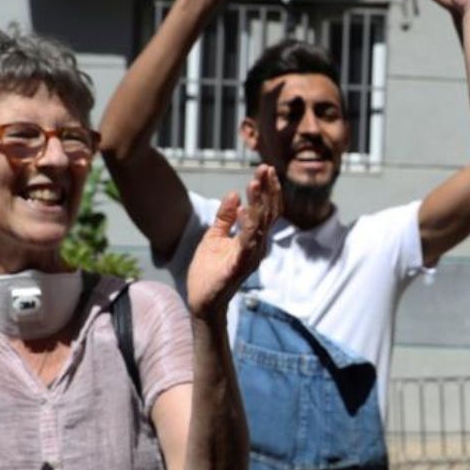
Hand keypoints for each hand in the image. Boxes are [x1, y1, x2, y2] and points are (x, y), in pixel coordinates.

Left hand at [186, 164, 281, 319]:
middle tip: (265, 168)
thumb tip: (235, 194)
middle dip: (267, 190)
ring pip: (260, 225)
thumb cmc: (209, 271)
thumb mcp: (214, 236)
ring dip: (259, 203)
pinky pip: (246, 243)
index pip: (266, 210)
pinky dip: (248, 226)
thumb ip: (225, 217)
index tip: (265, 169)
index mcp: (253, 238)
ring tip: (255, 183)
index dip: (268, 189)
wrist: (201, 301)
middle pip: (268, 214)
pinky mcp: (238, 266)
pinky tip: (245, 211)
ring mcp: (250, 256)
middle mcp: (257, 246)